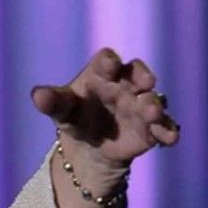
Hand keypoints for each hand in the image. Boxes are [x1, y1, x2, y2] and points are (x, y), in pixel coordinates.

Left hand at [30, 47, 179, 187]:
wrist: (88, 146)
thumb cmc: (74, 116)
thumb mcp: (61, 110)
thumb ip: (51, 102)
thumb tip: (37, 95)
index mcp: (102, 74)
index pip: (106, 62)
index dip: (108, 62)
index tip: (109, 64)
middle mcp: (126, 85)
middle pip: (137, 75)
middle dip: (141, 77)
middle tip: (144, 83)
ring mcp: (141, 105)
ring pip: (152, 100)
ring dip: (154, 106)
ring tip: (152, 113)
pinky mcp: (151, 128)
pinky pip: (164, 127)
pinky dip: (168, 131)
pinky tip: (169, 138)